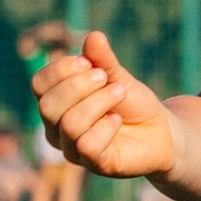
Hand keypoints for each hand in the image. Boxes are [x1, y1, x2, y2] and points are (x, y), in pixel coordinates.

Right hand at [33, 29, 180, 181]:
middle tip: (106, 77)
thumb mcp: (118, 76)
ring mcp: (72, 148)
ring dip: (98, 102)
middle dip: (78, 85)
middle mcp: (57, 128)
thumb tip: (94, 36)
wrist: (160, 131)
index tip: (88, 62)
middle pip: (47, 105)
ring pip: (69, 124)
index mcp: (57, 102)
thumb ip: (103, 60)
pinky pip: (87, 145)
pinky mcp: (93, 164)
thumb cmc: (131, 103)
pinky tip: (118, 120)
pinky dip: (106, 127)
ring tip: (119, 92)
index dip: (60, 69)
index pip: (39, 84)